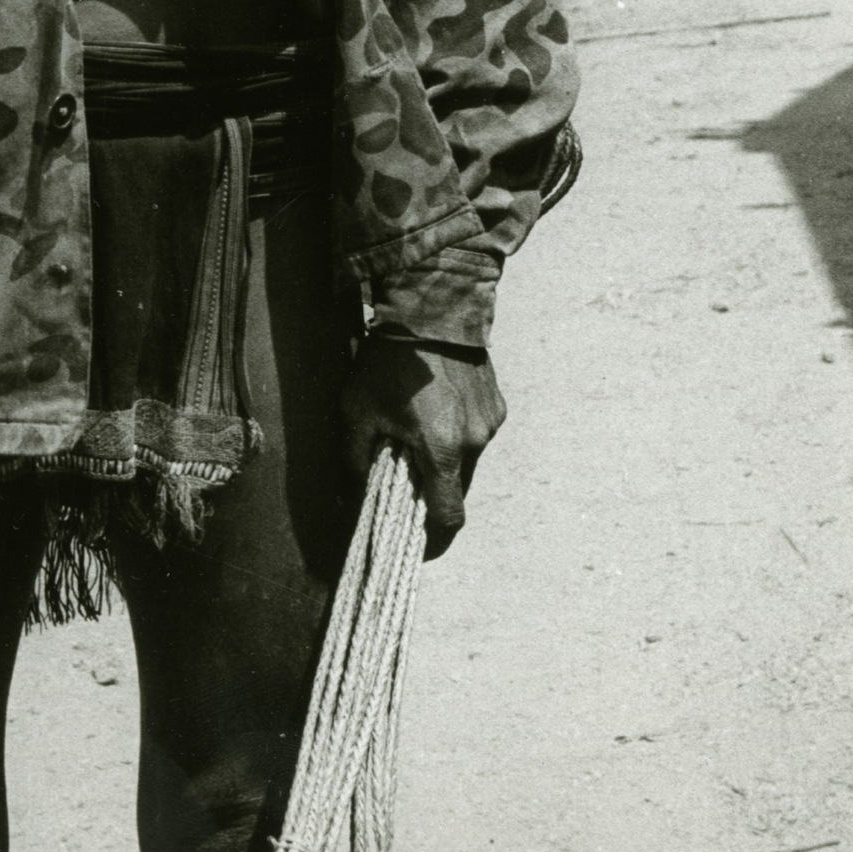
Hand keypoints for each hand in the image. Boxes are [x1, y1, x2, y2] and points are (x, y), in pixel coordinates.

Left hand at [335, 336, 505, 558]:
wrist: (432, 307)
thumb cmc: (388, 361)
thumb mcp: (357, 409)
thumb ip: (355, 459)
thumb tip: (357, 494)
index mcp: (443, 449)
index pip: (447, 517)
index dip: (433, 539)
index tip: (417, 544)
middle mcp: (475, 441)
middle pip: (455, 489)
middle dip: (431, 491)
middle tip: (403, 474)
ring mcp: (490, 423)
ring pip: (467, 463)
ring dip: (444, 461)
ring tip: (416, 433)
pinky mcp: (497, 405)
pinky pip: (476, 436)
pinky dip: (456, 435)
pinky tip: (434, 409)